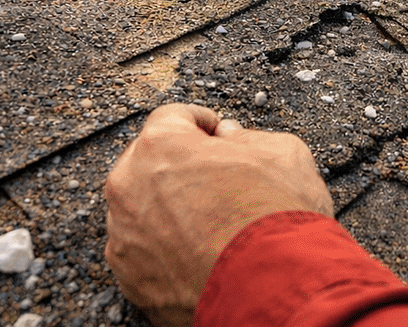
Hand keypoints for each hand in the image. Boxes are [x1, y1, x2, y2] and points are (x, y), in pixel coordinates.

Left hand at [104, 104, 333, 325]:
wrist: (272, 289)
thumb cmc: (275, 220)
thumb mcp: (282, 153)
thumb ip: (247, 137)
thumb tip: (231, 140)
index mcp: (161, 146)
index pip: (173, 117)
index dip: (202, 124)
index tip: (215, 135)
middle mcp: (130, 187)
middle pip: (148, 163)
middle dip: (179, 166)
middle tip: (214, 180)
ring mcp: (125, 237)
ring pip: (142, 210)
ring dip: (169, 210)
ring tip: (209, 224)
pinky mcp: (131, 278)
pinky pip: (144, 253)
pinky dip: (165, 250)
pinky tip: (199, 254)